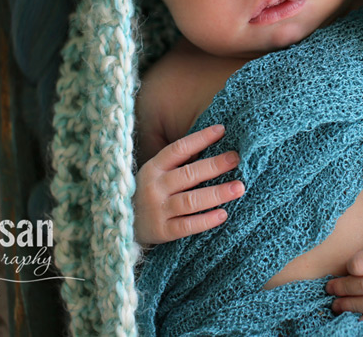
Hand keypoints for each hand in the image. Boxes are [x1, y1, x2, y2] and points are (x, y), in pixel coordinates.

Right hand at [133, 124, 245, 243]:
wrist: (122, 226)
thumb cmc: (147, 193)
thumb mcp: (155, 174)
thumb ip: (179, 162)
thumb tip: (213, 142)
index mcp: (153, 168)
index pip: (178, 149)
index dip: (200, 138)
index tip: (222, 130)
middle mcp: (154, 187)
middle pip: (188, 174)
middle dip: (214, 165)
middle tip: (236, 158)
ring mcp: (157, 210)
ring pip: (191, 200)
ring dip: (217, 193)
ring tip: (239, 187)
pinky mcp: (162, 231)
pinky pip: (187, 226)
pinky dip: (205, 220)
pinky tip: (223, 214)